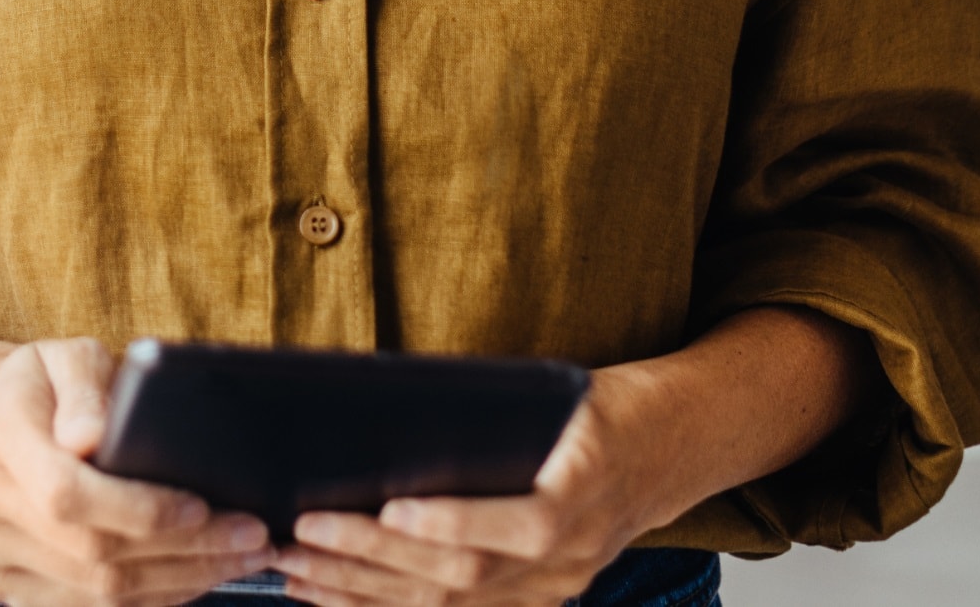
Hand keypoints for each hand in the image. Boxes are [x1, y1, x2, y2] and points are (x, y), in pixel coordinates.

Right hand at [0, 338, 273, 606]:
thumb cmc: (47, 384)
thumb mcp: (68, 357)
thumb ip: (85, 387)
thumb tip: (90, 438)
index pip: (67, 492)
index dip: (138, 510)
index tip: (202, 507)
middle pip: (90, 550)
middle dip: (183, 550)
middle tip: (253, 537)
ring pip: (94, 591)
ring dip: (179, 580)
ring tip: (241, 558)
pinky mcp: (3, 585)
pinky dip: (151, 598)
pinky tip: (197, 575)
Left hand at [270, 364, 683, 606]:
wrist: (681, 441)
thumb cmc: (612, 404)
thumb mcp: (568, 393)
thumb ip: (502, 417)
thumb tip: (397, 419)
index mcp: (587, 487)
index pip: (521, 524)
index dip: (454, 524)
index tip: (389, 509)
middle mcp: (572, 552)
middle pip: (467, 574)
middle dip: (374, 557)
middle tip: (305, 531)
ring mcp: (556, 583)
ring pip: (452, 604)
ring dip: (367, 590)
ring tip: (298, 569)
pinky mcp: (539, 595)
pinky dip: (391, 606)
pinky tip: (338, 595)